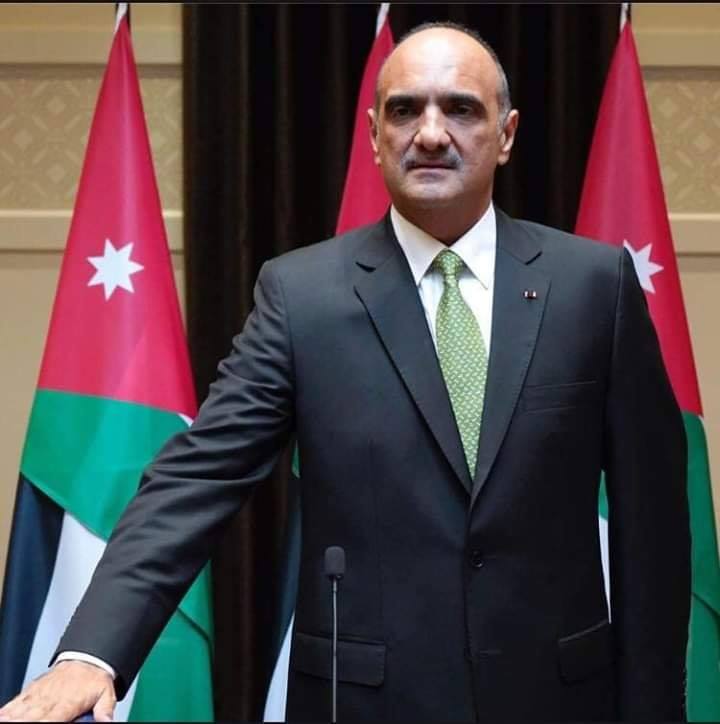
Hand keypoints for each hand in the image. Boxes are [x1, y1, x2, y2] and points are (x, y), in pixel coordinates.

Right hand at [0, 661, 114, 721]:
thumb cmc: (94, 679)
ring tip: (5, 722)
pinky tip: (2, 716)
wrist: (88, 657)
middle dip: (21, 722)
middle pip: (32, 716)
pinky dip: (8, 709)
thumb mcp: (106, 694)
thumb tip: (107, 722)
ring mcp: (40, 694)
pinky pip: (16, 701)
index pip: (51, 718)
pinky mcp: (32, 690)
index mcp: (68, 702)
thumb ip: (104, 710)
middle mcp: (51, 698)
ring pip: (21, 709)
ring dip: (11, 717)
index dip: (42, 723)